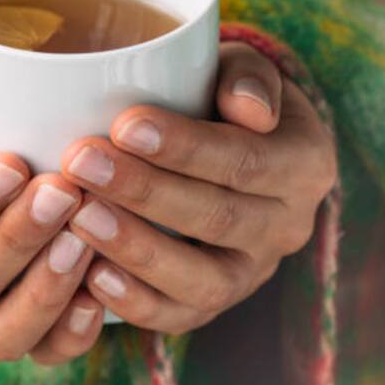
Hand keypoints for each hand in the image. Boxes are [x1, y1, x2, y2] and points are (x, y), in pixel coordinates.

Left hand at [61, 42, 337, 333]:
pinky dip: (136, 303)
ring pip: (202, 280)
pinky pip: (179, 316)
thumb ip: (248, 76)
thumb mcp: (240, 68)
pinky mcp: (212, 302)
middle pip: (217, 218)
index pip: (245, 160)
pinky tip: (92, 276)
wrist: (222, 145)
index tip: (123, 125)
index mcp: (303, 163)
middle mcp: (287, 227)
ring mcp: (250, 273)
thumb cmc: (219, 96)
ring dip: (137, 250)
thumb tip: (250, 111)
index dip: (185, 147)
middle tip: (80, 162)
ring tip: (80, 216)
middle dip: (144, 192)